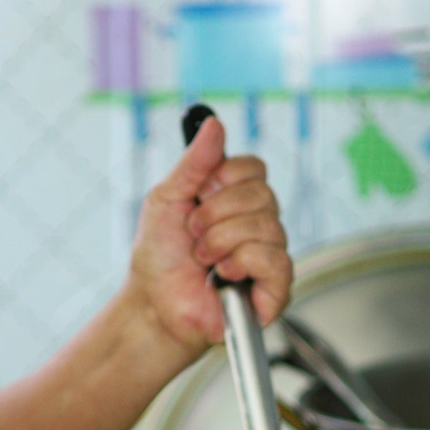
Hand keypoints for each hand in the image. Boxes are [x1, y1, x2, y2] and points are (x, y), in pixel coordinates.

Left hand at [127, 111, 291, 353]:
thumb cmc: (159, 258)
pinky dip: (243, 263)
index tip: (198, 195)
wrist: (153, 305)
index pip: (254, 167)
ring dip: (222, 242)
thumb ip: (194, 163)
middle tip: (193, 235)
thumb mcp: (166, 199)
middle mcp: (258, 222)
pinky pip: (277, 260)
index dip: (224, 178)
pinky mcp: (275, 288)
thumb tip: (213, 124)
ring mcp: (269, 254)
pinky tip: (224, 276)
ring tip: (203, 260)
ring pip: (267, 226)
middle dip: (215, 214)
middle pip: (262, 194)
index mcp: (236, 198)